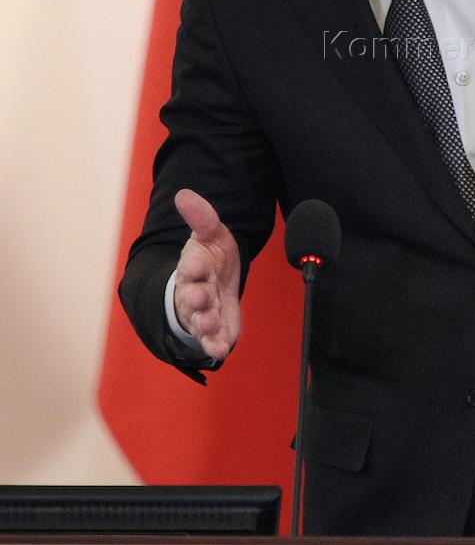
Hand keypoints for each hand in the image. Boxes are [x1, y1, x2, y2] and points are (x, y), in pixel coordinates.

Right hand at [173, 189, 241, 359]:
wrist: (214, 282)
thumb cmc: (211, 257)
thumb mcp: (211, 234)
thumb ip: (201, 217)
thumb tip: (183, 194)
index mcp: (193, 265)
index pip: (191, 264)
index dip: (192, 265)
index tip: (193, 265)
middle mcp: (194, 291)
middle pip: (192, 296)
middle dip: (195, 297)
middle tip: (200, 298)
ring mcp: (202, 313)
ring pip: (200, 320)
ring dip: (204, 324)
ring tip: (210, 325)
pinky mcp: (214, 329)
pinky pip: (211, 340)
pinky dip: (214, 345)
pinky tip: (221, 351)